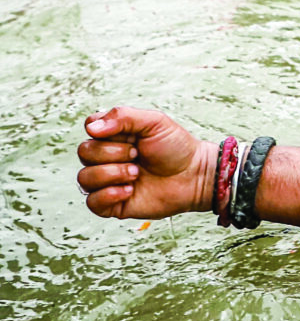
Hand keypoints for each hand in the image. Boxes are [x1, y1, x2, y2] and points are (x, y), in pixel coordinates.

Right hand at [77, 106, 215, 220]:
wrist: (194, 176)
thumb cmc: (176, 148)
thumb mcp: (155, 122)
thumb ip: (123, 116)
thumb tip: (91, 128)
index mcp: (114, 136)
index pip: (90, 127)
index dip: (105, 131)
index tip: (131, 135)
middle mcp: (106, 158)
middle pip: (85, 152)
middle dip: (114, 153)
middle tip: (138, 155)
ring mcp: (107, 181)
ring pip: (84, 177)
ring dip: (113, 174)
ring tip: (137, 173)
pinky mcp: (112, 203)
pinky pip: (92, 202)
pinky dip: (109, 195)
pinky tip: (130, 190)